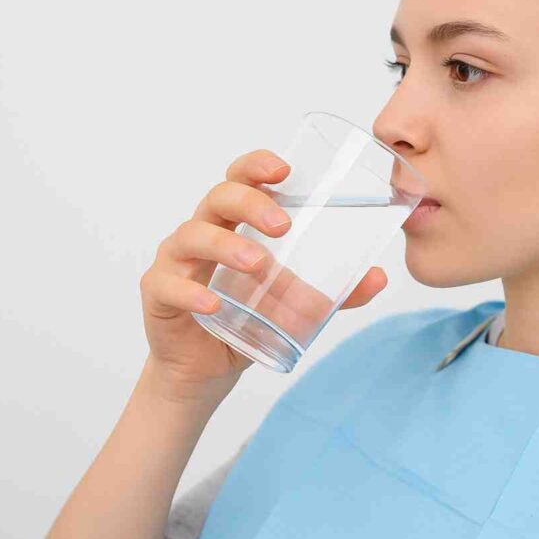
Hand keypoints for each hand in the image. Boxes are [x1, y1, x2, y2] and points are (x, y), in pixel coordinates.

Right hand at [138, 149, 388, 403]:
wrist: (204, 372)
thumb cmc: (246, 320)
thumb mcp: (295, 304)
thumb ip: (334, 291)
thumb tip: (380, 277)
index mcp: (232, 224)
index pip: (239, 180)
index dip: (256, 166)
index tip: (283, 169)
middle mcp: (201, 233)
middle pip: (217, 199)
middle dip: (250, 203)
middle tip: (283, 225)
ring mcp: (175, 261)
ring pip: (192, 236)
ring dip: (226, 245)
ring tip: (258, 262)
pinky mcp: (159, 294)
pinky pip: (168, 284)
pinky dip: (192, 292)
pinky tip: (213, 303)